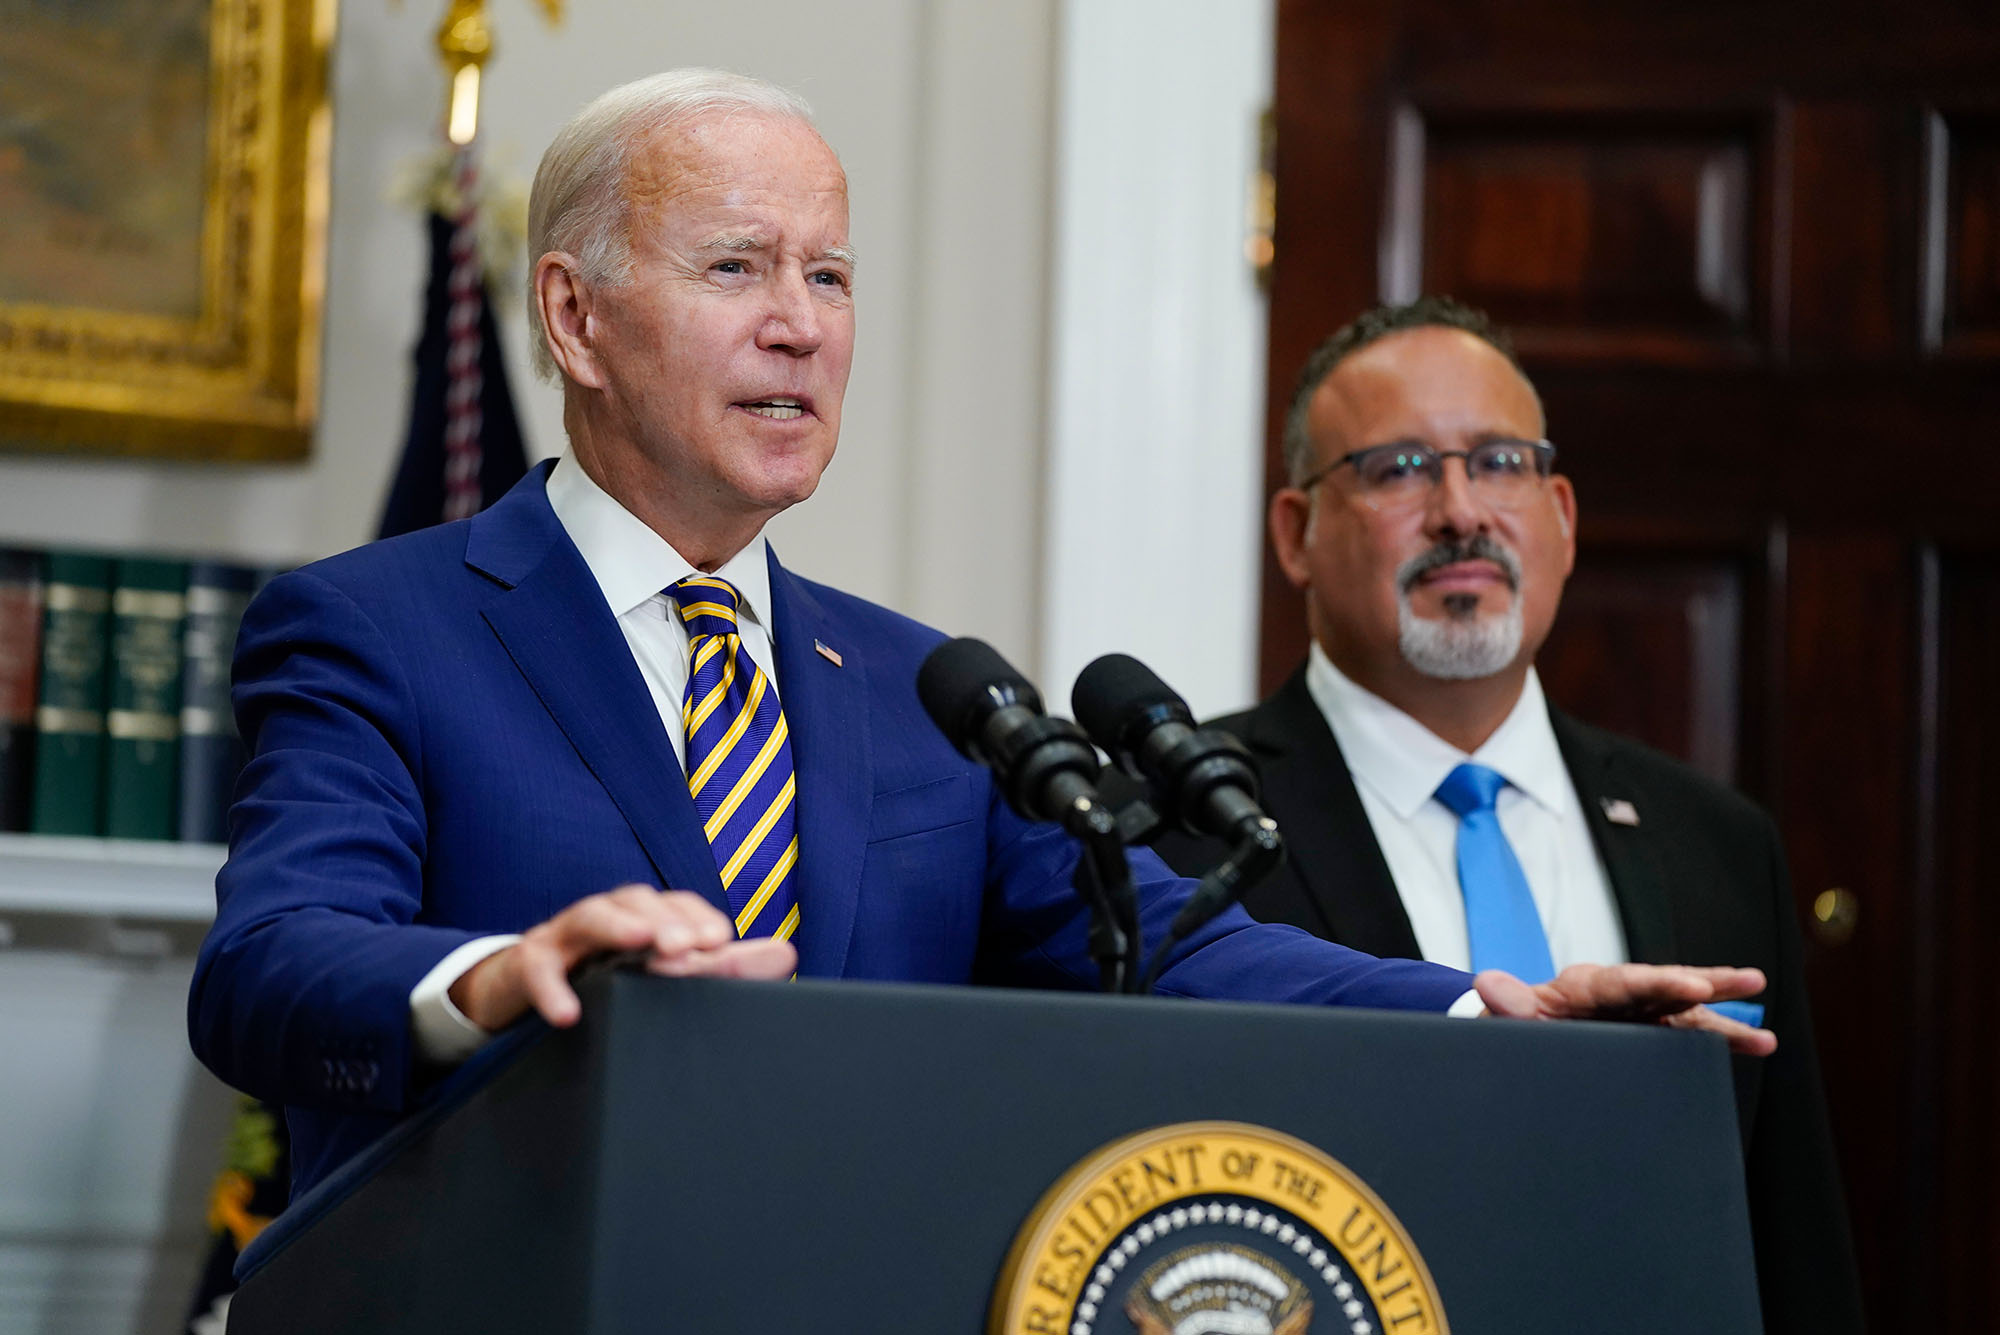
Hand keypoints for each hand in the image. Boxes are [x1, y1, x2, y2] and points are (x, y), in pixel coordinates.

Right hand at [448, 885, 795, 1031]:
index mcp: (645, 918)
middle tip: (690, 945)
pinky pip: (535, 969)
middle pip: (636, 900)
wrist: (524, 995)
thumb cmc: (605, 978)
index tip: (722, 940)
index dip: (697, 917)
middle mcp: (608, 918)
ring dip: (615, 926)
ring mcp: (564, 937)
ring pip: (587, 916)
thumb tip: (787, 953)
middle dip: (664, 918)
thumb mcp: (662, 972)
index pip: (676, 905)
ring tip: (641, 944)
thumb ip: (722, 968)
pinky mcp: (526, 965)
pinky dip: (551, 989)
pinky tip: (569, 1015)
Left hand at [1474, 963, 1776, 1057]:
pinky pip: (1685, 1031)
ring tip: (1768, 1039)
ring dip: (1725, 1021)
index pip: (1626, 981)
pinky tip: (1756, 1045)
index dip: (1661, 983)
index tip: (1695, 985)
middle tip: (1751, 980)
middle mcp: (1617, 993)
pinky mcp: (1647, 1031)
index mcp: (1584, 986)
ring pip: (1686, 1012)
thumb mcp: (1504, 1017)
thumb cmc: (1510, 1025)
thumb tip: (1488, 983)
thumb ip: (1507, 1004)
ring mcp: (1635, 1013)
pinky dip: (1718, 1038)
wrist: (1514, 1037)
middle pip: (1666, 986)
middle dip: (1708, 983)